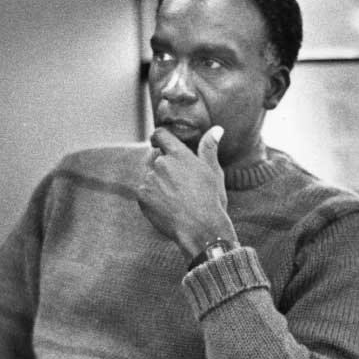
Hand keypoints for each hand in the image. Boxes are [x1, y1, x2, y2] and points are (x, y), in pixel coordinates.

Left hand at [137, 126, 236, 259]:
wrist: (200, 230)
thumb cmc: (211, 201)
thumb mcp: (213, 172)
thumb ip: (209, 148)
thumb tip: (217, 129)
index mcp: (179, 154)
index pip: (160, 134)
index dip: (159, 137)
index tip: (159, 142)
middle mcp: (161, 163)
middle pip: (155, 157)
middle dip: (163, 167)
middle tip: (178, 185)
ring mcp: (149, 179)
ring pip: (149, 175)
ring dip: (157, 182)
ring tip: (175, 199)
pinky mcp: (141, 195)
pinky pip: (144, 191)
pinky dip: (152, 197)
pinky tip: (167, 207)